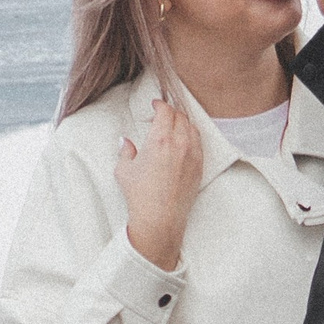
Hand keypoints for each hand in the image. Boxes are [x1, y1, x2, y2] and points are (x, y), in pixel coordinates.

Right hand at [114, 98, 203, 270]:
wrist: (160, 218)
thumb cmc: (140, 195)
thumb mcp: (124, 170)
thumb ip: (125, 151)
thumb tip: (125, 142)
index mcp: (160, 140)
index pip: (165, 111)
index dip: (160, 104)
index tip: (155, 105)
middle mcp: (180, 144)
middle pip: (180, 116)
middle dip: (171, 111)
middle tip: (163, 113)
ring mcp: (193, 155)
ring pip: (192, 128)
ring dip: (183, 122)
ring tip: (175, 124)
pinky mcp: (199, 167)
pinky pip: (199, 143)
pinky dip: (192, 136)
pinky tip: (185, 139)